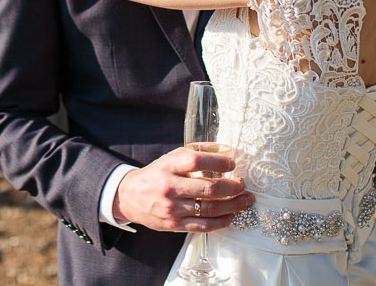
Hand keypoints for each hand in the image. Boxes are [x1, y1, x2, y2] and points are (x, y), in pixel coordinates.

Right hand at [111, 147, 253, 232]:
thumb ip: (195, 152)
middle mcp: (169, 187)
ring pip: (210, 209)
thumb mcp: (169, 158)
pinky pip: (204, 225)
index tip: (232, 162)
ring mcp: (172, 208)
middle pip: (208, 188)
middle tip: (243, 185)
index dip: (218, 162)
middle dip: (232, 187)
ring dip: (233, 205)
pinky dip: (222, 221)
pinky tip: (231, 215)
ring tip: (246, 200)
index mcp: (167, 166)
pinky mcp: (174, 224)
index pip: (196, 161)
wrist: (129, 197)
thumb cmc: (156, 175)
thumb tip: (224, 149)